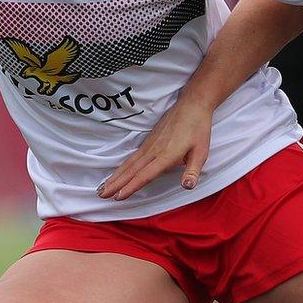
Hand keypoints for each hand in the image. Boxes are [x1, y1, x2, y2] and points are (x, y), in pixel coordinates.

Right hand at [96, 98, 214, 199]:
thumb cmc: (198, 129)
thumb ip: (192, 171)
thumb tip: (188, 186)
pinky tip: (118, 172)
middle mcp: (154, 151)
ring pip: (129, 163)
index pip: (145, 174)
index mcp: (166, 155)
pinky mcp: (149, 141)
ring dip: (115, 176)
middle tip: (101, 195)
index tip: (118, 196)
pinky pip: (132, 157)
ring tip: (103, 187)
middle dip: (116, 183)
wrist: (192, 105)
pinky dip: (122, 167)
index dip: (131, 186)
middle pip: (131, 170)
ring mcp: (149, 145)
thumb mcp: (201, 152)